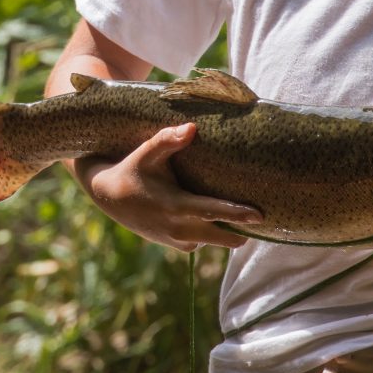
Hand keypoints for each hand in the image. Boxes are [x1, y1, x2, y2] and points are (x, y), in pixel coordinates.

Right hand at [79, 122, 263, 251]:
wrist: (109, 197)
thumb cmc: (133, 169)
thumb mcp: (146, 153)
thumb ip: (168, 140)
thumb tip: (192, 127)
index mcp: (174, 206)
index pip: (212, 212)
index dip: (237, 214)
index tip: (260, 215)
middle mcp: (177, 228)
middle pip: (220, 237)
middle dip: (242, 232)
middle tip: (264, 220)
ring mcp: (176, 240)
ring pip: (213, 241)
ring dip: (228, 234)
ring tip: (247, 220)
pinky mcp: (175, 245)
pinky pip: (201, 242)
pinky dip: (210, 234)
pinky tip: (218, 221)